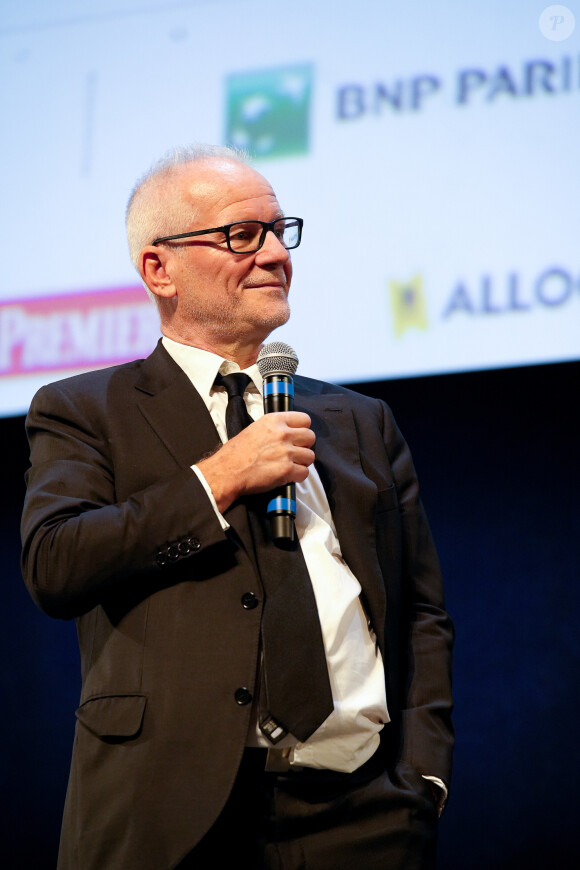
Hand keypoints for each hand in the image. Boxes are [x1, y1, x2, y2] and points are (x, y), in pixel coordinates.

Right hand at [197, 412, 314, 512]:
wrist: (227, 471)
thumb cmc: (236, 453)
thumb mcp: (254, 429)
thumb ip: (274, 428)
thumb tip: (286, 431)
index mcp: (274, 421)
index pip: (304, 419)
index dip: (303, 429)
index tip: (299, 435)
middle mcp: (282, 434)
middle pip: (310, 437)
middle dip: (304, 445)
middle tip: (295, 451)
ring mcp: (286, 452)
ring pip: (310, 456)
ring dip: (302, 462)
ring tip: (290, 464)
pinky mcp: (286, 470)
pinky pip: (304, 473)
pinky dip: (298, 476)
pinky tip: (288, 475)